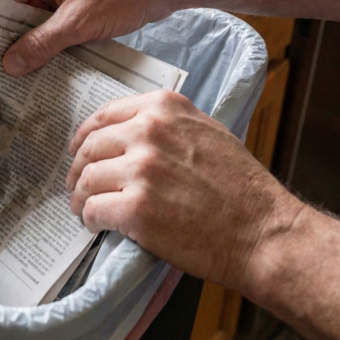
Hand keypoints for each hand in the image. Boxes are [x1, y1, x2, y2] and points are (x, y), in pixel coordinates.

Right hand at [0, 0, 183, 76]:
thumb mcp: (79, 22)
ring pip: (39, 15)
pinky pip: (57, 16)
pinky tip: (52, 60)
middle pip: (19, 8)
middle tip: (3, 72)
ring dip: (39, 40)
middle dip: (17, 38)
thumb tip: (10, 64)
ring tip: (26, 72)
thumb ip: (41, 43)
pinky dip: (56, 36)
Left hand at [66, 90, 303, 289]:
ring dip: (81, 197)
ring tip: (85, 208)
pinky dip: (91, 219)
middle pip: (91, 147)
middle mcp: (149, 132)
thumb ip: (166, 124)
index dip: (85, 136)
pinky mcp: (136, 209)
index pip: (105, 115)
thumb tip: (128, 132)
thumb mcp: (206, 131)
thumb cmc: (240, 186)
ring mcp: (142, 170)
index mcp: (164, 108)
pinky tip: (98, 225)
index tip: (78, 150)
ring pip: (88, 179)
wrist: (262, 232)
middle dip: (79, 168)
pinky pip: (94, 210)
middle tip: (77, 185)